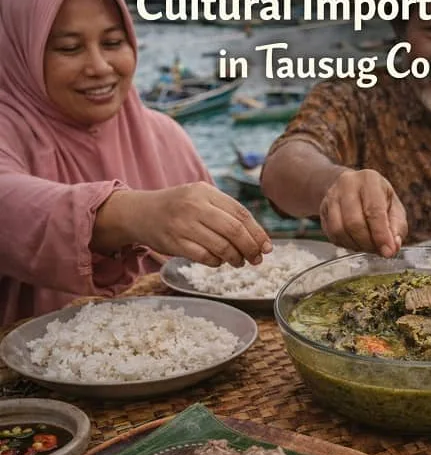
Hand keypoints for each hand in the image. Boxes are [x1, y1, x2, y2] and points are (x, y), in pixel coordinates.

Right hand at [121, 183, 271, 266]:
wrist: (139, 212)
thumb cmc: (178, 207)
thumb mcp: (200, 198)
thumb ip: (225, 212)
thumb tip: (258, 238)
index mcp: (206, 191)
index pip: (241, 213)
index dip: (257, 232)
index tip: (267, 247)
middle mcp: (195, 205)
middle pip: (234, 230)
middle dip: (250, 248)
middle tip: (257, 259)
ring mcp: (183, 224)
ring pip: (221, 246)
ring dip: (235, 258)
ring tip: (240, 262)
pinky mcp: (174, 242)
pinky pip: (204, 257)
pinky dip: (216, 262)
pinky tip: (219, 262)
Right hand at [319, 169, 407, 256]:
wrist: (352, 187)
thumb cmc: (378, 199)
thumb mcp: (394, 207)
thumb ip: (397, 227)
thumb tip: (393, 247)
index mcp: (369, 180)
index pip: (374, 211)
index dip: (381, 235)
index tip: (388, 252)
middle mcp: (347, 184)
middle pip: (354, 223)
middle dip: (368, 243)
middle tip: (378, 250)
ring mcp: (332, 196)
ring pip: (339, 230)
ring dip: (356, 245)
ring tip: (368, 246)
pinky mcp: (323, 209)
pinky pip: (332, 235)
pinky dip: (346, 244)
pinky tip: (356, 242)